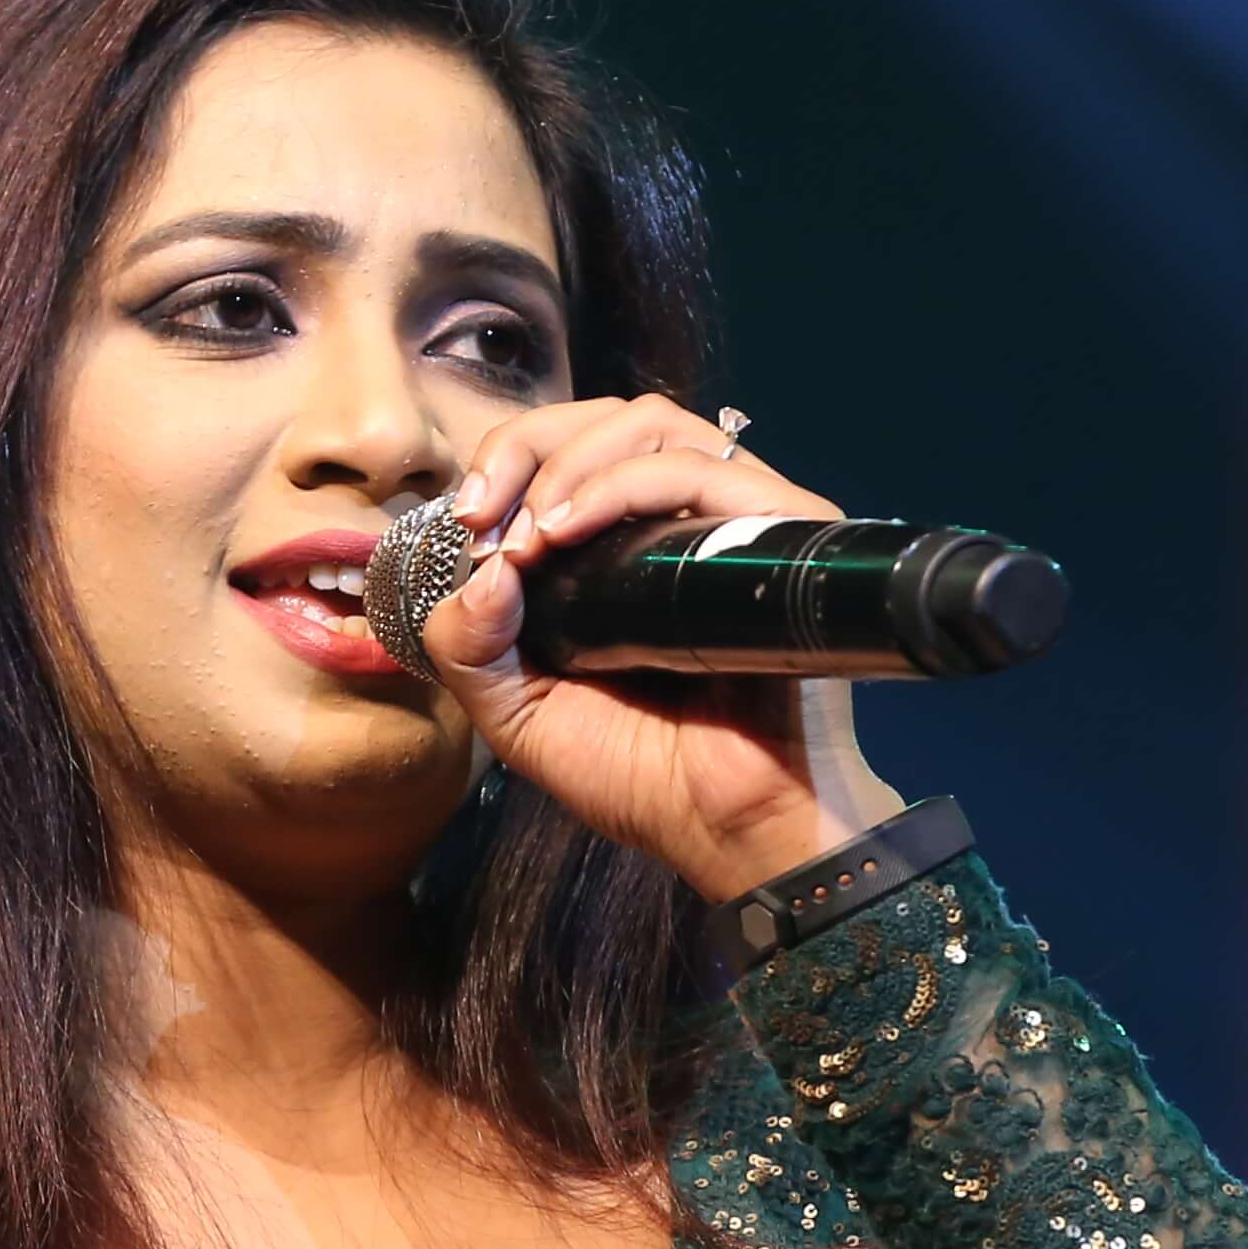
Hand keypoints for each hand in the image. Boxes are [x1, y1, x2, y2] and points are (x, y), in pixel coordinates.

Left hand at [415, 394, 904, 900]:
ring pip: (654, 426)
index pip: (576, 447)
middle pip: (610, 418)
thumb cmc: (638, 777)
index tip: (464, 522)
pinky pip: (701, 470)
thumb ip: (468, 642)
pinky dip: (618, 486)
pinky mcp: (783, 537)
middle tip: (482, 516)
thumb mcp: (515, 711)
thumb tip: (476, 565)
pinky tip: (566, 533)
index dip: (510, 459)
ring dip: (571, 463)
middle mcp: (687, 524)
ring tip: (532, 532)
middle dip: (528, 447)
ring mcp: (738, 525)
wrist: (723, 830)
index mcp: (629, 550)